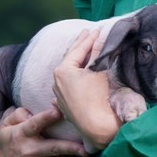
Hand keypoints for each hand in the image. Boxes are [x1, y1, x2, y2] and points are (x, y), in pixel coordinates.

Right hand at [0, 106, 94, 156]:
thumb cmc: (10, 145)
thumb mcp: (6, 127)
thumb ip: (17, 114)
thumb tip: (31, 110)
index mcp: (21, 134)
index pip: (34, 125)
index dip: (46, 118)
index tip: (59, 111)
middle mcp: (29, 150)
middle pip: (53, 148)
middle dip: (71, 148)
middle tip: (87, 147)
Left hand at [51, 28, 121, 152]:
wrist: (97, 127)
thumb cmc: (98, 97)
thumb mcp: (99, 71)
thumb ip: (98, 52)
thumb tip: (101, 36)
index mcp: (63, 70)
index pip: (78, 49)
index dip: (89, 38)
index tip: (97, 29)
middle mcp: (56, 81)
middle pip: (70, 59)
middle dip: (79, 45)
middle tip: (86, 33)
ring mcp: (59, 94)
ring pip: (67, 72)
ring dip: (75, 60)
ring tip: (81, 51)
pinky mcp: (64, 105)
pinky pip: (67, 85)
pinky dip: (73, 76)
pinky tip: (74, 75)